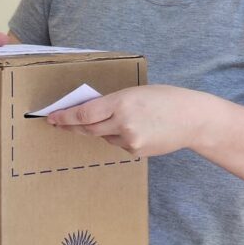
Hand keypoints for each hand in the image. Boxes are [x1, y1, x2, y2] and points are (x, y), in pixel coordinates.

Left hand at [46, 85, 198, 156]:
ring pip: (103, 137)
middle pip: (87, 128)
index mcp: (121, 102)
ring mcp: (130, 140)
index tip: (51, 118)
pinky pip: (118, 144)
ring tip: (116, 120)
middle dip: (71, 126)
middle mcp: (123, 123)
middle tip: (58, 123)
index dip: (65, 117)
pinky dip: (117, 136)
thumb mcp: (136, 93)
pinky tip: (134, 129)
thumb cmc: (165, 99)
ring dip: (100, 129)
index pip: (84, 113)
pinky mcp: (136, 151)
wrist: (192, 119)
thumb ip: (112, 103)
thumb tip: (87, 112)